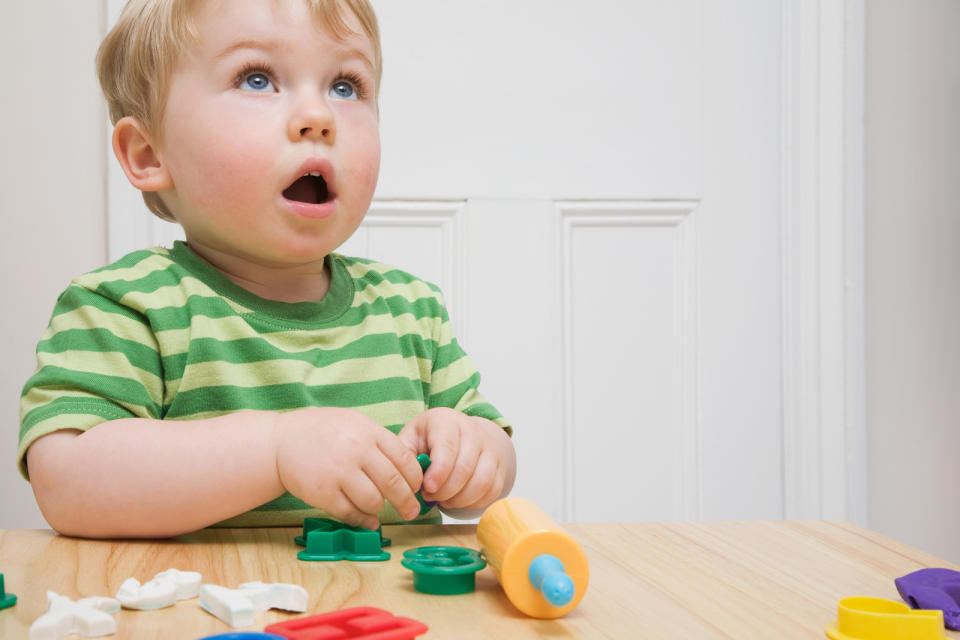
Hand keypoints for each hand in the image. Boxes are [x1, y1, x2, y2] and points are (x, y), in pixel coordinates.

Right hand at [273, 407, 422, 529]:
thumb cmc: (322, 432)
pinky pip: (351, 513)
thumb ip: (381, 442)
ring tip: (378, 509)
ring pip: (374, 502)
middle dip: (407, 502)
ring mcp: (338, 472)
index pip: (406, 460)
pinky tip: (367, 520)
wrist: (280, 441)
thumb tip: (410, 468)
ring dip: (380, 510)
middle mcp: (356, 451)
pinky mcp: (322, 493)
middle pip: (394, 484)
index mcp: (369, 432)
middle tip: (411, 511)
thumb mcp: (355, 423)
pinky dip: (363, 520)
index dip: (415, 480)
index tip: (417, 489)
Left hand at [398, 408, 515, 510]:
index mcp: (447, 421)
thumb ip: (404, 455)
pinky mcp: (500, 466)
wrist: (460, 433)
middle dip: (446, 490)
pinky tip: (458, 500)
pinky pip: (493, 490)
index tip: (428, 488)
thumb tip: (405, 478)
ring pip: (482, 481)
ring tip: (444, 500)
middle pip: (465, 467)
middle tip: (431, 497)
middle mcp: (473, 431)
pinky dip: (475, 502)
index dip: (438, 471)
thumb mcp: (411, 438)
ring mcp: (490, 449)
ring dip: (461, 499)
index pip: (447, 446)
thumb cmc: (430, 438)